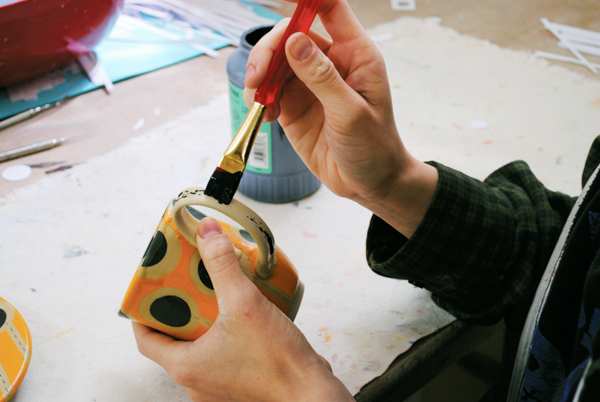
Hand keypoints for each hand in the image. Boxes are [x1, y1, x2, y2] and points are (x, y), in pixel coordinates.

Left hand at [133, 217, 354, 401]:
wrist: (311, 395)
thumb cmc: (278, 364)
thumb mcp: (244, 303)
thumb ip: (223, 264)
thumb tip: (207, 232)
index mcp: (186, 367)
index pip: (146, 339)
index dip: (143, 313)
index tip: (150, 291)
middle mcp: (196, 382)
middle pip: (173, 341)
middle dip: (179, 311)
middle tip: (188, 285)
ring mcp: (217, 388)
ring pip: (199, 349)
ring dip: (204, 323)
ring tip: (216, 295)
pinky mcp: (239, 386)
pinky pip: (221, 357)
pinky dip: (223, 336)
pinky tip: (241, 317)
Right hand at [244, 0, 437, 236]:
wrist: (368, 184)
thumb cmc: (374, 147)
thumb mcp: (350, 112)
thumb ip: (322, 77)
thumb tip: (294, 41)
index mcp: (355, 54)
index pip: (330, 8)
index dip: (305, 0)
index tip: (279, 0)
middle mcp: (330, 63)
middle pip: (291, 33)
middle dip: (269, 50)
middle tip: (257, 76)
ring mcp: (309, 84)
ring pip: (274, 61)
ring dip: (259, 74)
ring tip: (258, 98)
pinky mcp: (294, 105)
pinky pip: (268, 90)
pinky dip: (259, 97)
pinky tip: (266, 114)